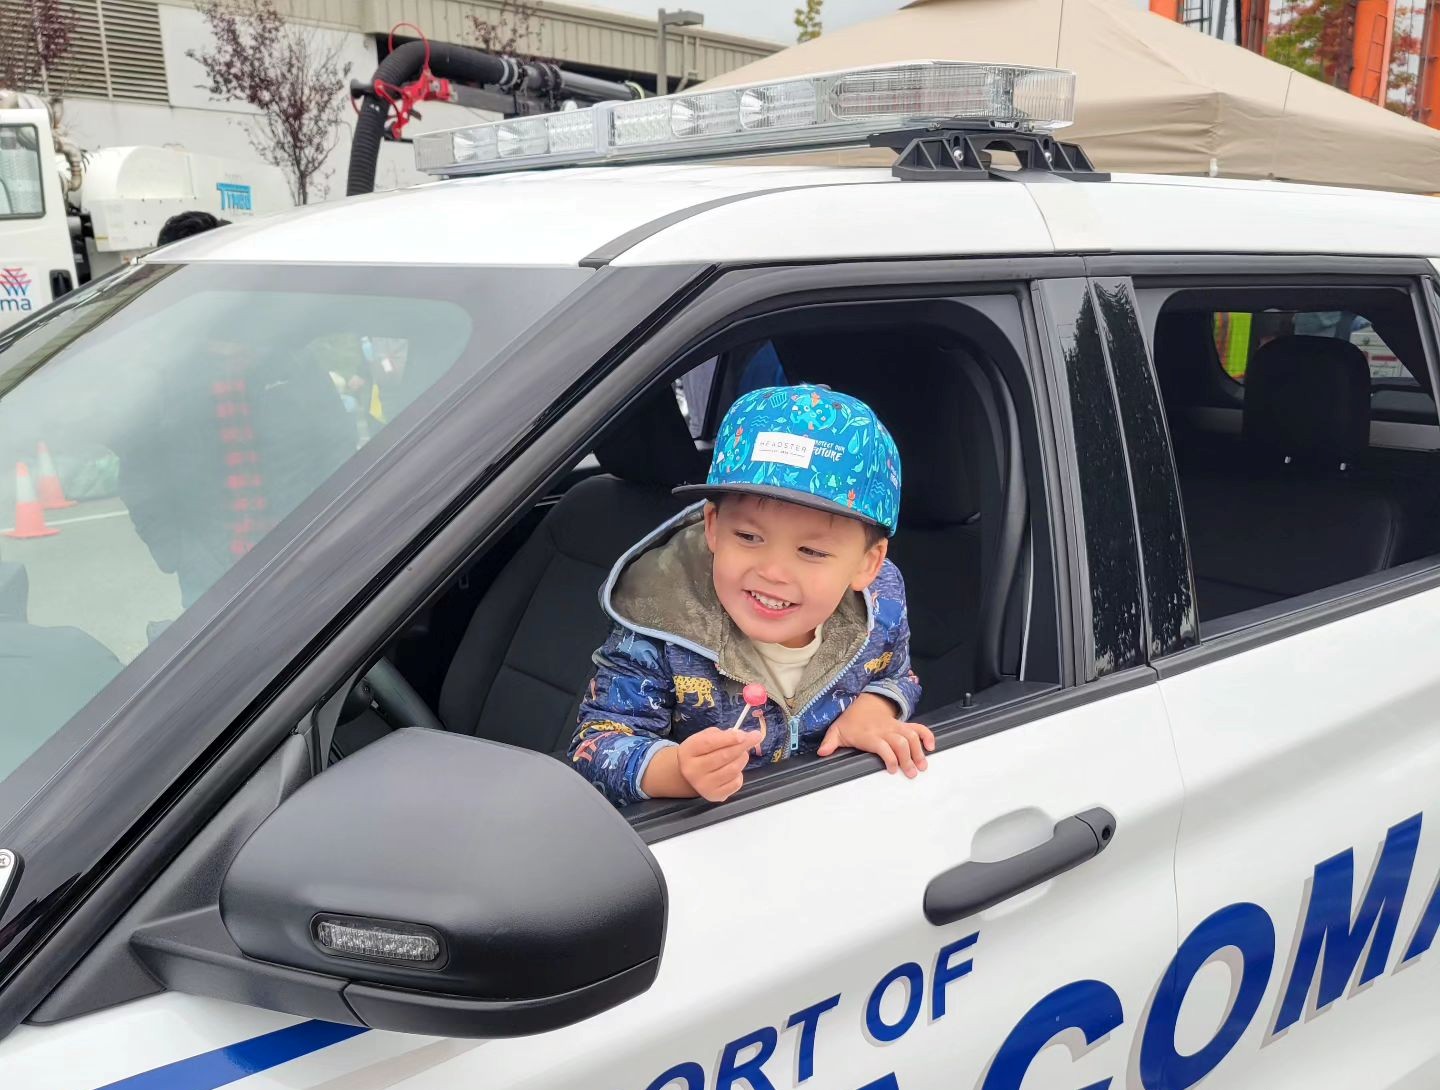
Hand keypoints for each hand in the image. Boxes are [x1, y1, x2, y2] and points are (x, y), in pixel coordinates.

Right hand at [676, 726, 760, 801]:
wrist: (690, 775)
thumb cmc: (700, 753)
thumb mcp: (703, 738)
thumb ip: (721, 735)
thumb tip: (741, 736)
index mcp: (688, 751)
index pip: (709, 743)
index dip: (728, 738)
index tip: (743, 735)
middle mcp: (693, 770)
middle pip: (724, 756)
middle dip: (742, 745)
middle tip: (756, 737)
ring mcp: (703, 785)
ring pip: (733, 769)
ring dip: (742, 758)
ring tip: (742, 753)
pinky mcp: (714, 796)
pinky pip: (736, 783)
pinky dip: (740, 774)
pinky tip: (734, 770)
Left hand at [817, 693, 934, 777]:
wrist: (861, 702)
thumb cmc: (849, 721)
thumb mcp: (836, 730)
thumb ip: (830, 743)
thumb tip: (822, 753)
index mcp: (868, 734)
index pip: (882, 745)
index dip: (890, 757)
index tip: (893, 770)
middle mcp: (884, 730)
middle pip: (900, 742)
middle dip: (908, 758)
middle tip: (912, 773)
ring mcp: (895, 726)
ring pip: (911, 736)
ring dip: (919, 750)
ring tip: (923, 765)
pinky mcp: (902, 725)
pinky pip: (917, 727)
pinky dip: (927, 735)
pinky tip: (931, 746)